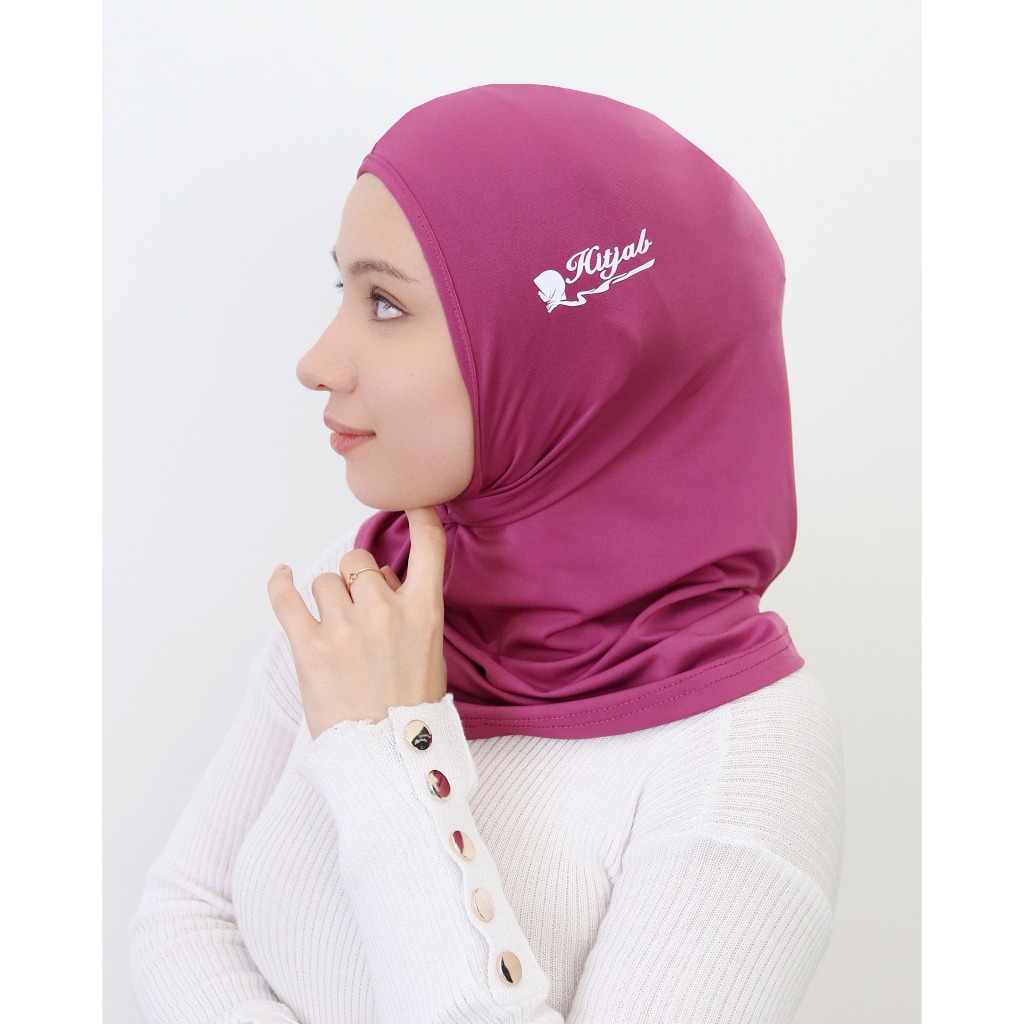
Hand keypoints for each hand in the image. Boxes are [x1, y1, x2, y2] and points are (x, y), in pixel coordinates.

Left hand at [268, 506, 447, 737]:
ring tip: (334, 633)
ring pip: (324, 581)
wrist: (388, 759)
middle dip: (354, 581)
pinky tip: (281, 575)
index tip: (414, 503)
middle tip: (358, 615)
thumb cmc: (410, 711)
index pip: (429, 545)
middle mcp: (385, 612)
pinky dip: (280, 583)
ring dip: (326, 599)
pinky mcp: (311, 648)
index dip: (421, 514)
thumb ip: (409, 609)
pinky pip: (287, 598)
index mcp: (424, 612)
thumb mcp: (430, 653)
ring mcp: (346, 628)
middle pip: (358, 563)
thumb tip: (381, 576)